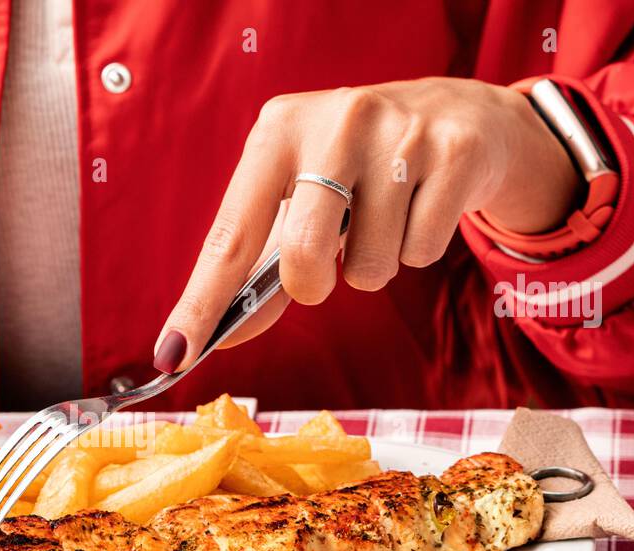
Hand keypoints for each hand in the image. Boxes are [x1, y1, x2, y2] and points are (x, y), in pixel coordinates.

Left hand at [152, 77, 578, 370]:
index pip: (231, 236)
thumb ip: (264, 265)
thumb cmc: (359, 168)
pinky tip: (421, 207)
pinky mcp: (453, 154)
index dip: (202, 302)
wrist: (459, 116)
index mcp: (277, 132)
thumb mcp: (303, 196)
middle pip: (303, 258)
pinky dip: (417, 250)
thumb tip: (225, 335)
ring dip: (374, 266)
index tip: (174, 352)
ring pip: (370, 267)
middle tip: (329, 263)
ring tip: (386, 217)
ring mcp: (398, 134)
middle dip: (314, 284)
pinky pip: (421, 253)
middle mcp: (334, 123)